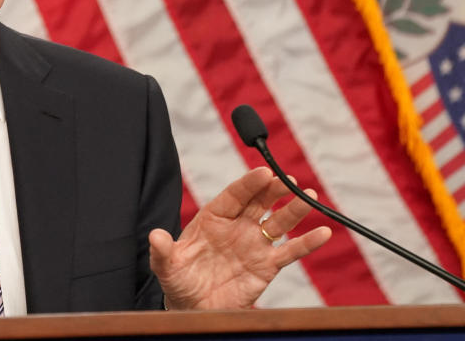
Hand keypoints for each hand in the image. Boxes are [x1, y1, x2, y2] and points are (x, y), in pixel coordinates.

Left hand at [148, 167, 330, 309]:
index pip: (234, 195)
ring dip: (294, 210)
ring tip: (310, 196)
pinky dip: (307, 243)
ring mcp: (254, 244)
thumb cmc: (180, 280)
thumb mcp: (166, 265)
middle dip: (274, 189)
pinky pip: (290, 252)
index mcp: (213, 219)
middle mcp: (237, 227)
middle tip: (288, 179)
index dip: (248, 183)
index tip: (263, 171)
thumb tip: (155, 236)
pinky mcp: (267, 266)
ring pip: (278, 222)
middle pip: (259, 202)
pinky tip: (323, 233)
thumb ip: (163, 250)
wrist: (193, 307)